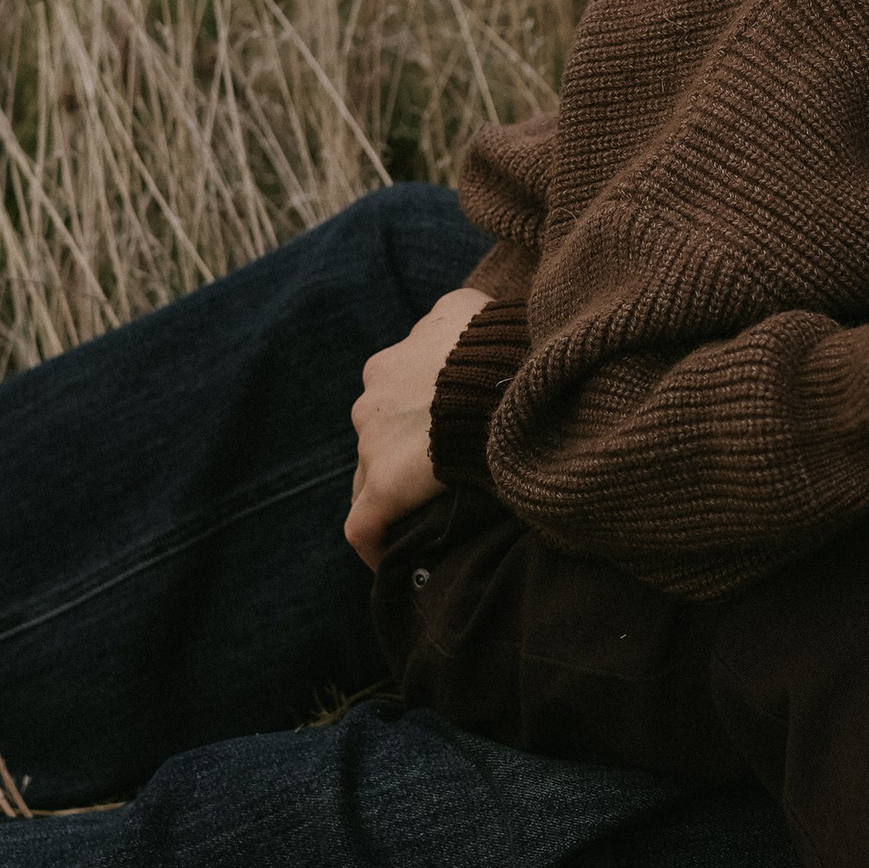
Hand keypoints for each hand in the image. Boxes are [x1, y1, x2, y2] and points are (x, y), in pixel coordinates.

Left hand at [345, 287, 492, 566]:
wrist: (504, 378)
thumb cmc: (497, 343)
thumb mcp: (472, 308)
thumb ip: (453, 318)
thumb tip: (461, 325)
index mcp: (388, 364)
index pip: (393, 398)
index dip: (418, 417)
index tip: (449, 431)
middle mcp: (372, 401)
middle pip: (379, 438)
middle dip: (404, 455)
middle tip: (447, 473)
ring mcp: (373, 446)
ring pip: (370, 479)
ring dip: (394, 495)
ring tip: (428, 515)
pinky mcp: (384, 488)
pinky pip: (364, 527)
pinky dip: (375, 544)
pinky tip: (393, 559)